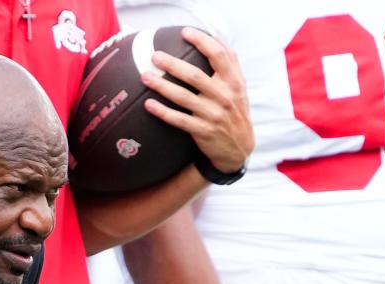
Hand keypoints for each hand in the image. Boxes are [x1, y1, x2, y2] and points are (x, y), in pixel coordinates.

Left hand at [141, 27, 253, 173]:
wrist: (238, 148)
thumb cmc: (234, 111)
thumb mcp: (239, 87)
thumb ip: (230, 64)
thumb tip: (216, 37)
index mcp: (233, 81)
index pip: (219, 55)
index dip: (202, 41)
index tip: (185, 33)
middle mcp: (224, 96)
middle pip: (195, 75)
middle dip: (173, 64)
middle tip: (155, 56)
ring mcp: (213, 114)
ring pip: (183, 97)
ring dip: (162, 86)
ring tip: (145, 77)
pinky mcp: (202, 131)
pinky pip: (178, 120)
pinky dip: (162, 112)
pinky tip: (148, 104)